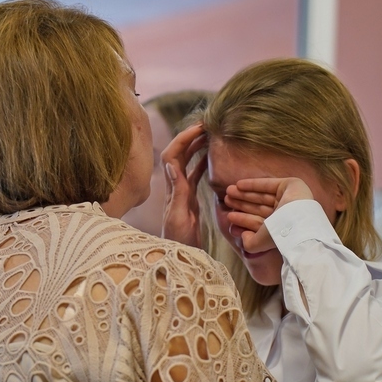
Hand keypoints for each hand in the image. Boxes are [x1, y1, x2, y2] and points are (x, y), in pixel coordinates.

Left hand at [161, 124, 207, 246]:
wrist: (180, 257)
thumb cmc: (179, 242)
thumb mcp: (178, 216)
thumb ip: (177, 192)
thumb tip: (170, 164)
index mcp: (173, 189)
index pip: (172, 156)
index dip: (183, 138)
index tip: (198, 127)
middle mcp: (175, 187)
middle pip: (179, 154)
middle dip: (190, 137)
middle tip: (207, 124)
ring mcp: (182, 193)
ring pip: (187, 163)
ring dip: (196, 147)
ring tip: (210, 135)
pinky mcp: (189, 200)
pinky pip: (194, 176)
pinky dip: (201, 163)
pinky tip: (211, 158)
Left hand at [225, 177, 312, 253]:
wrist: (297, 222)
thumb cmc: (278, 235)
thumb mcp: (260, 243)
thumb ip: (250, 243)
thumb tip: (243, 236)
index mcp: (280, 228)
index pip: (258, 222)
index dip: (243, 219)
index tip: (229, 216)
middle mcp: (284, 214)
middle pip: (259, 207)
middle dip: (242, 204)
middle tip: (227, 200)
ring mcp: (288, 199)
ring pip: (261, 196)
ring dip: (244, 194)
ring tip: (228, 192)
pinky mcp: (290, 185)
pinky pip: (267, 184)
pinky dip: (253, 184)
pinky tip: (239, 184)